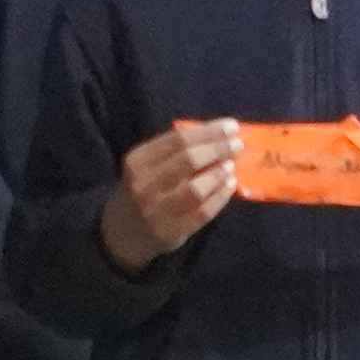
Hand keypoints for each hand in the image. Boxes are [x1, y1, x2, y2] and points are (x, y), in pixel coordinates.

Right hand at [102, 119, 245, 270]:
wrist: (121, 233)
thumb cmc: (140, 191)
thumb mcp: (143, 167)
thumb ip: (172, 153)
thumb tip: (216, 136)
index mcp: (137, 162)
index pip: (177, 140)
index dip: (208, 132)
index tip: (232, 126)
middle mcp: (144, 184)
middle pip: (187, 160)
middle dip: (217, 149)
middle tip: (238, 144)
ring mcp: (157, 210)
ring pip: (195, 189)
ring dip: (218, 174)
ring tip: (232, 165)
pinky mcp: (171, 231)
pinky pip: (202, 213)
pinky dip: (220, 197)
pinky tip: (230, 185)